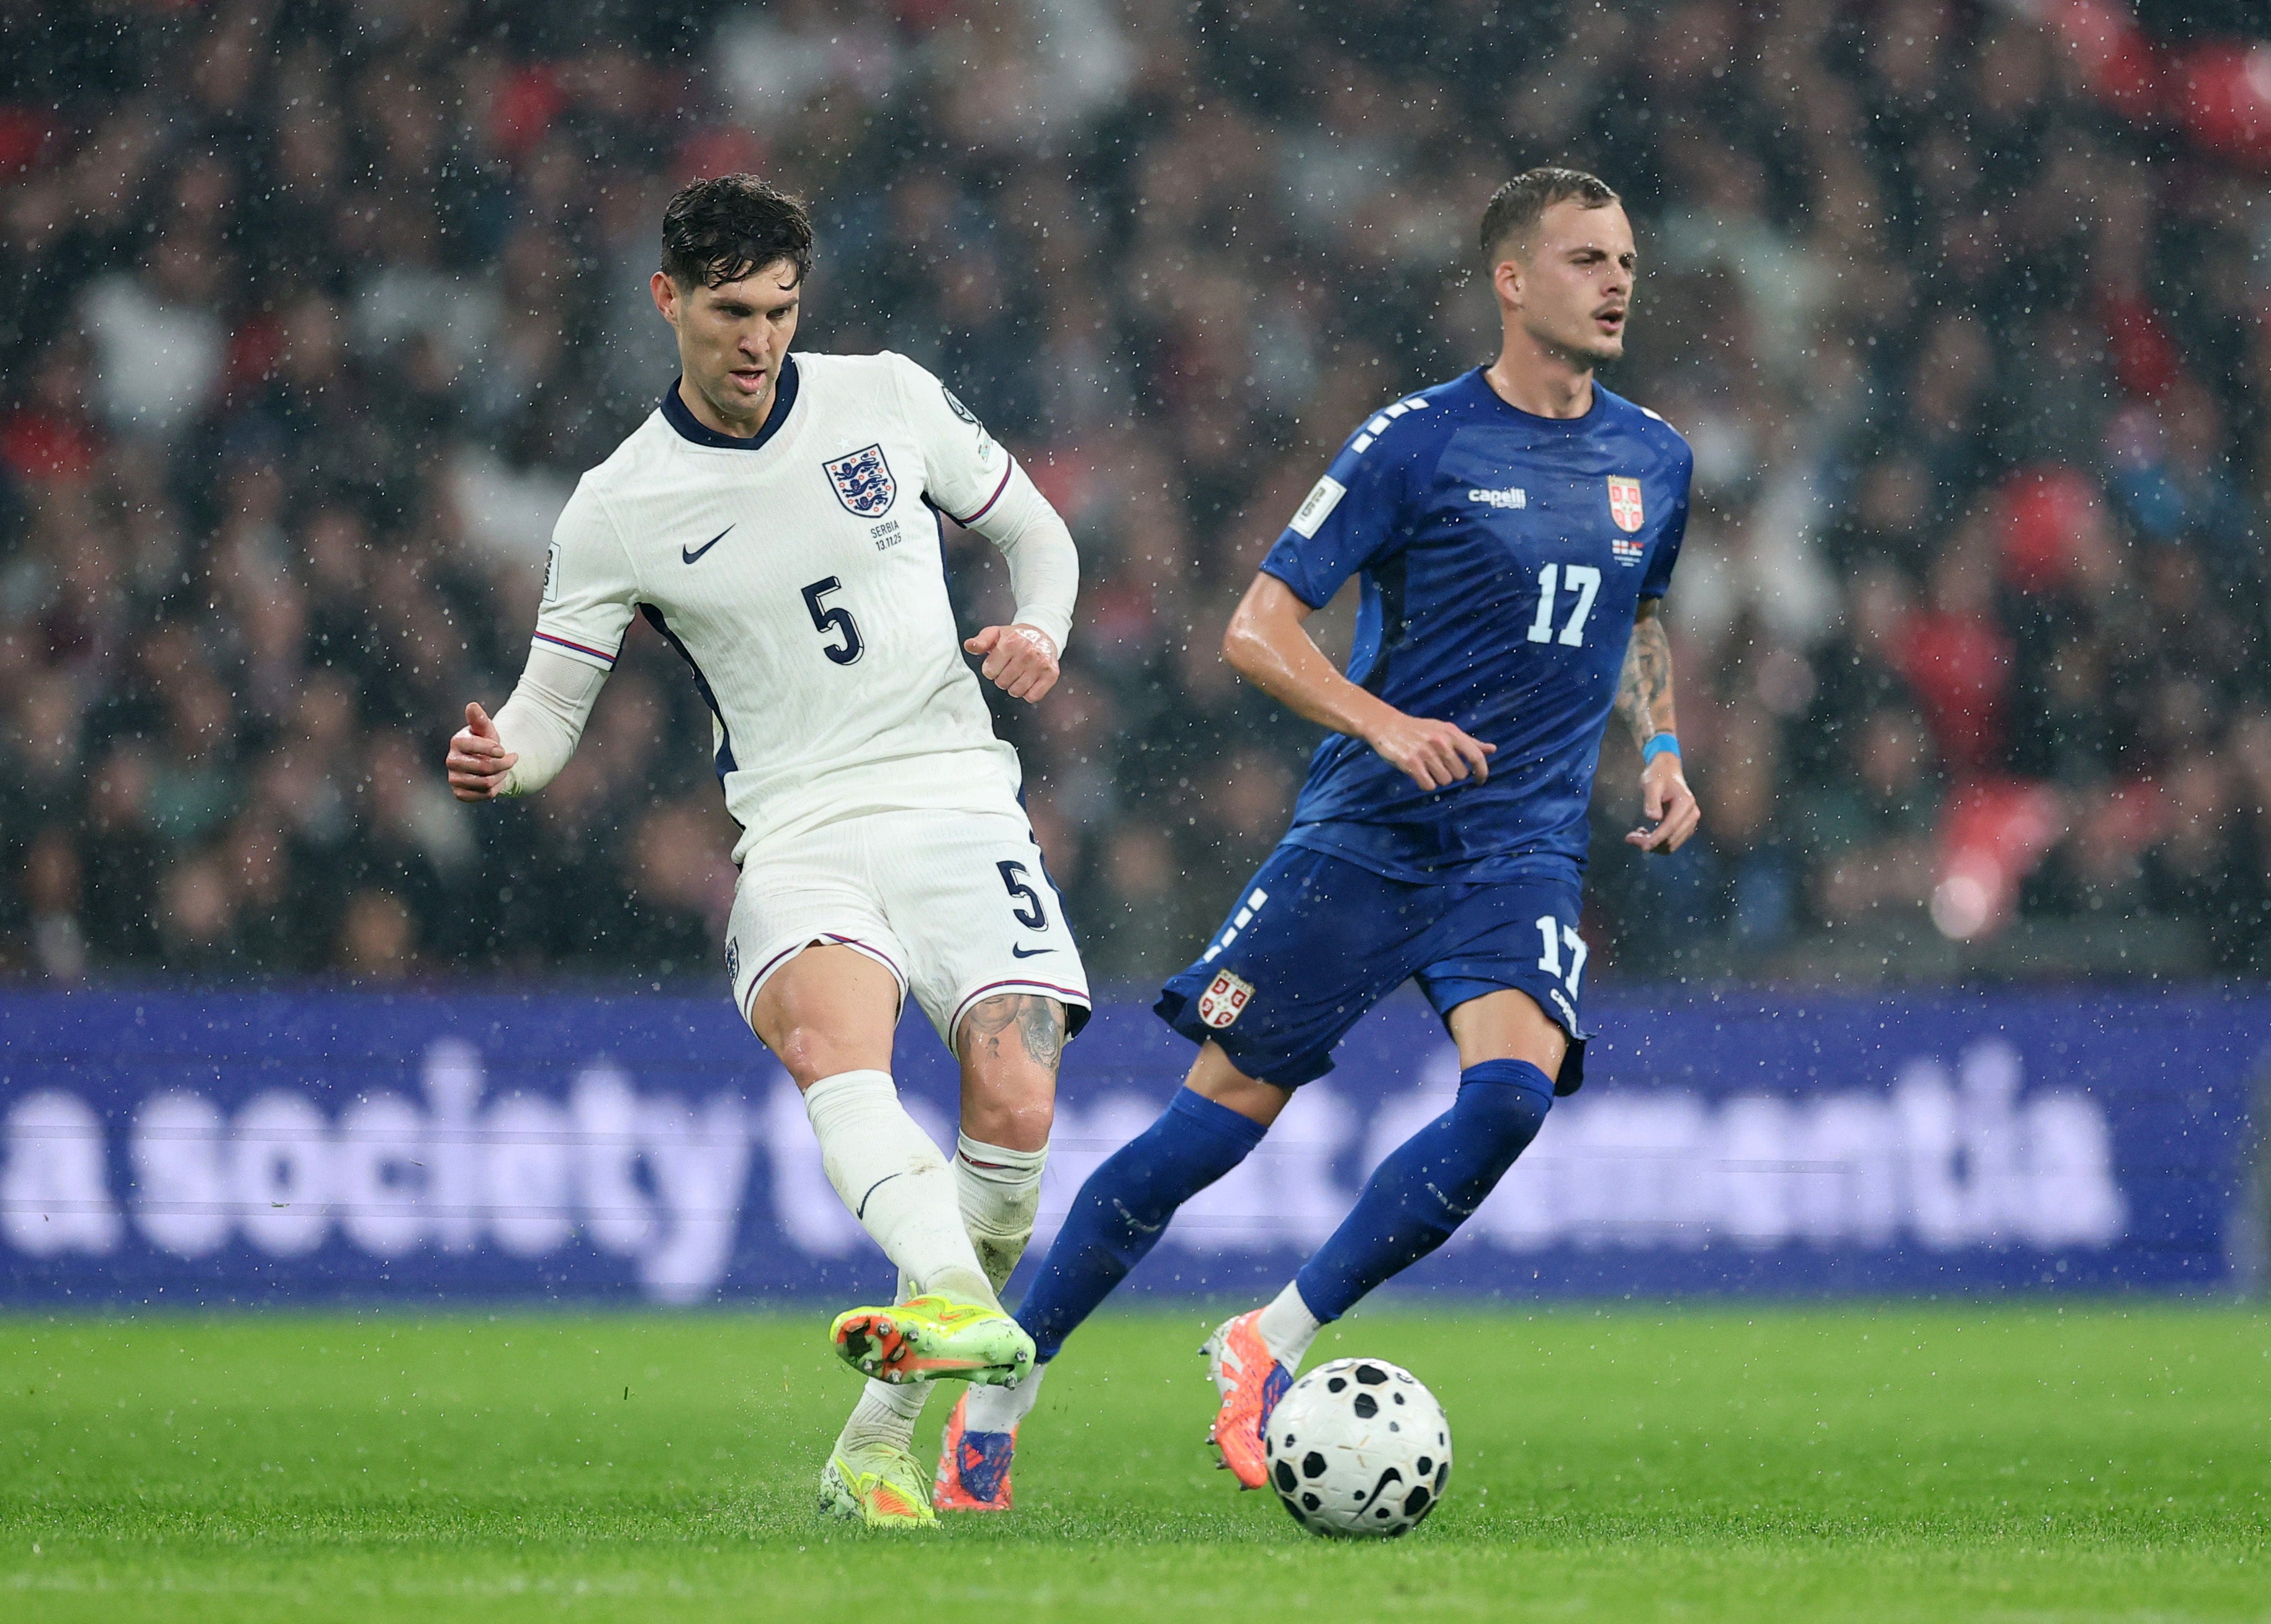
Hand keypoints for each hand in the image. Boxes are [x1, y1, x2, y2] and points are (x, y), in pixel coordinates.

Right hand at [446, 702, 517, 801]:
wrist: (484, 762)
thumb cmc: (486, 742)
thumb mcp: (486, 730)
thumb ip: (480, 719)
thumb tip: (472, 705)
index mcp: (457, 742)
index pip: (476, 746)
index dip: (494, 749)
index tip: (504, 750)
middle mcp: (451, 761)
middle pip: (486, 767)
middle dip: (504, 764)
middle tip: (511, 760)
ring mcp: (453, 779)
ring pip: (487, 782)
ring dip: (501, 776)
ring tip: (502, 769)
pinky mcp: (459, 793)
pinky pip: (485, 794)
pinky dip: (496, 788)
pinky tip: (494, 780)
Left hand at [964, 623, 1059, 701]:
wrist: (1043, 633)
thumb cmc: (1016, 637)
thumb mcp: (995, 633)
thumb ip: (980, 641)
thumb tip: (969, 646)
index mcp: (1010, 643)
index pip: (989, 672)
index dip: (991, 670)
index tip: (998, 663)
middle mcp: (1027, 653)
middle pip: (1002, 683)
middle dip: (1002, 678)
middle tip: (1010, 668)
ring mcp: (1040, 664)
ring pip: (1016, 691)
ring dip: (1015, 686)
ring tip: (1019, 674)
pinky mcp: (1051, 674)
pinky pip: (1033, 696)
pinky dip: (1029, 693)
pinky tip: (1029, 681)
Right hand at [1365, 709, 1494, 790]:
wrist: (1387, 726)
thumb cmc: (1420, 729)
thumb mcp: (1446, 730)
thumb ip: (1469, 742)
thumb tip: (1492, 749)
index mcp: (1452, 732)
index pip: (1476, 756)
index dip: (1482, 772)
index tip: (1480, 781)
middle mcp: (1440, 742)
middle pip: (1460, 774)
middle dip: (1453, 775)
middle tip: (1441, 767)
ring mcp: (1425, 753)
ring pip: (1445, 781)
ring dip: (1438, 779)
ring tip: (1428, 768)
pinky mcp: (1410, 763)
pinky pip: (1429, 786)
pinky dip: (1426, 784)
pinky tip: (1420, 774)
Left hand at [1626, 751, 1699, 852]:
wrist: (1667, 771)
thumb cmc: (1658, 775)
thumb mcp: (1651, 785)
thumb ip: (1652, 801)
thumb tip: (1653, 818)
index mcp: (1685, 803)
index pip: (1670, 827)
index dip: (1656, 839)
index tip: (1641, 846)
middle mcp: (1692, 814)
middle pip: (1671, 839)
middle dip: (1650, 843)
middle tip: (1630, 837)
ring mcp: (1690, 821)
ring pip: (1672, 844)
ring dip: (1653, 844)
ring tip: (1635, 835)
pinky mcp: (1686, 826)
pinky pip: (1672, 841)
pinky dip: (1658, 842)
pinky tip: (1645, 833)